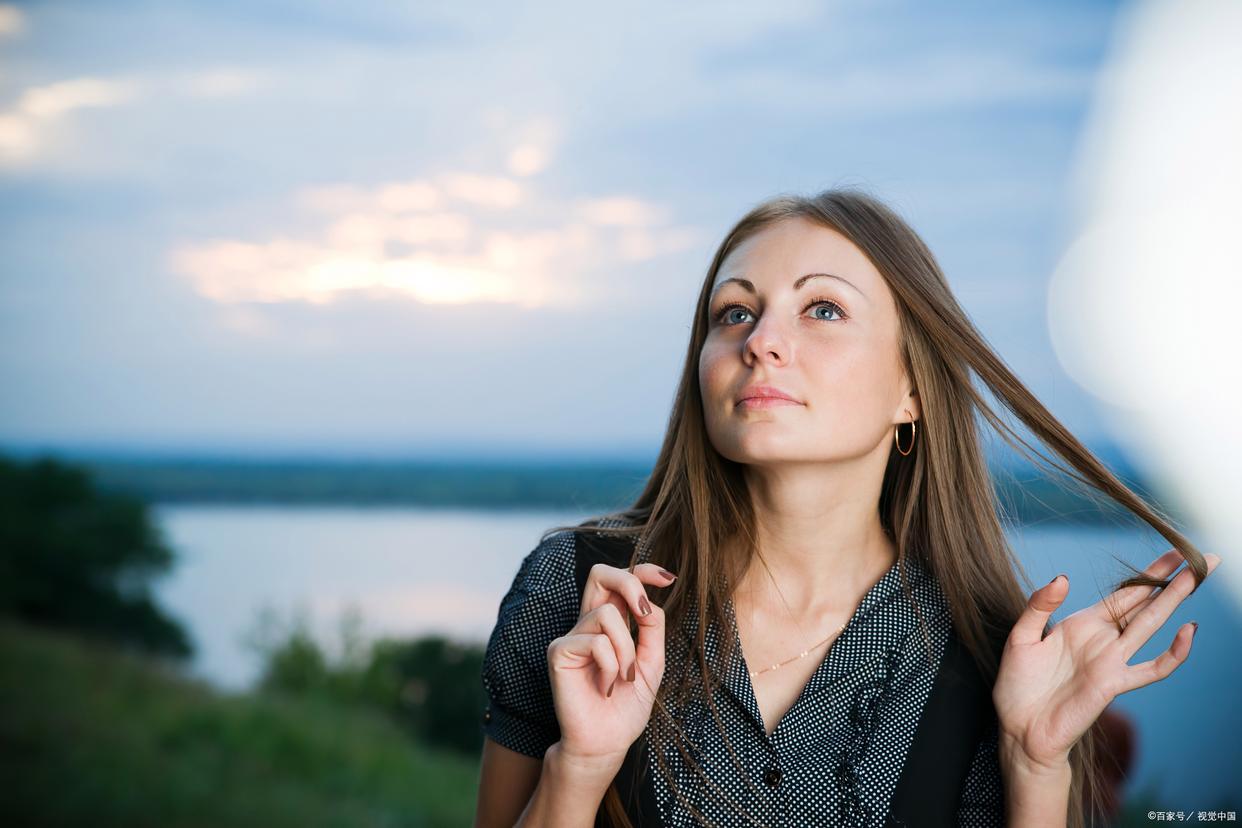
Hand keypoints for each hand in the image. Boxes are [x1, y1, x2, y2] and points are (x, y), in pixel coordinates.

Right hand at [546, 561, 673, 767]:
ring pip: (606, 616)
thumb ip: (651, 630)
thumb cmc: (626, 706)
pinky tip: (606, 687)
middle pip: (599, 574)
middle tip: (644, 614)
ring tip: (625, 677)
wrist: (606, 742)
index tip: (668, 579)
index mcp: (610, 624)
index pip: (619, 581)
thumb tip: (650, 602)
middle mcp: (588, 625)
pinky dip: (611, 666)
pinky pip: (596, 642)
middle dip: (629, 583)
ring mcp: (572, 636)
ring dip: (627, 650)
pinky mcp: (559, 652)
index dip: (643, 570)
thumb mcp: (652, 663)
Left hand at [993, 549, 1221, 770]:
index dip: (1149, 572)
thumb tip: (1062, 577)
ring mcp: (1112, 660)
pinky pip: (1152, 668)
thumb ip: (1039, 605)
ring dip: (1175, 600)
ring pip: (1152, 624)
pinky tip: (1187, 631)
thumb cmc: (1017, 685)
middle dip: (1174, 580)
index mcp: (1082, 623)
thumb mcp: (1020, 637)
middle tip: (1204, 557)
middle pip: (1146, 603)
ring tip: (1198, 576)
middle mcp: (1103, 639)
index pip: (1125, 592)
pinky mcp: (1113, 684)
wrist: (1019, 729)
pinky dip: (1173, 653)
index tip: (1175, 551)